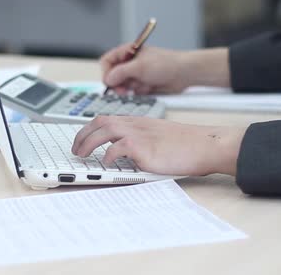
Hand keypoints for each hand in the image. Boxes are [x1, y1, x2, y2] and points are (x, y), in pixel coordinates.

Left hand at [71, 116, 244, 175]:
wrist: (205, 144)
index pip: (107, 118)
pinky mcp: (143, 147)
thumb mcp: (160, 136)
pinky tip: (107, 162)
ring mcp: (139, 134)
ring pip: (103, 131)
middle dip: (82, 134)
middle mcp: (136, 124)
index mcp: (139, 121)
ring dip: (88, 143)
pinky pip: (117, 148)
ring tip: (82, 155)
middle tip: (76, 148)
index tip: (83, 136)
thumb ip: (143, 140)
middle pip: (100, 122)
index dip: (91, 127)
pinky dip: (108, 154)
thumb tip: (128, 154)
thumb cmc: (188, 144)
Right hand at [100, 44, 190, 94]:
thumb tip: (108, 79)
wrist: (183, 73)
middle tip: (124, 90)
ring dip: (132, 88)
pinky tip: (149, 87)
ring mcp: (136, 73)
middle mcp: (130, 62)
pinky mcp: (143, 83)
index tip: (109, 82)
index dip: (106, 72)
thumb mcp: (139, 67)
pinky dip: (140, 91)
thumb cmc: (165, 64)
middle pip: (114, 75)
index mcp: (128, 51)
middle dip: (119, 84)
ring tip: (143, 84)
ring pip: (124, 85)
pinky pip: (134, 91)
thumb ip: (120, 73)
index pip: (107, 61)